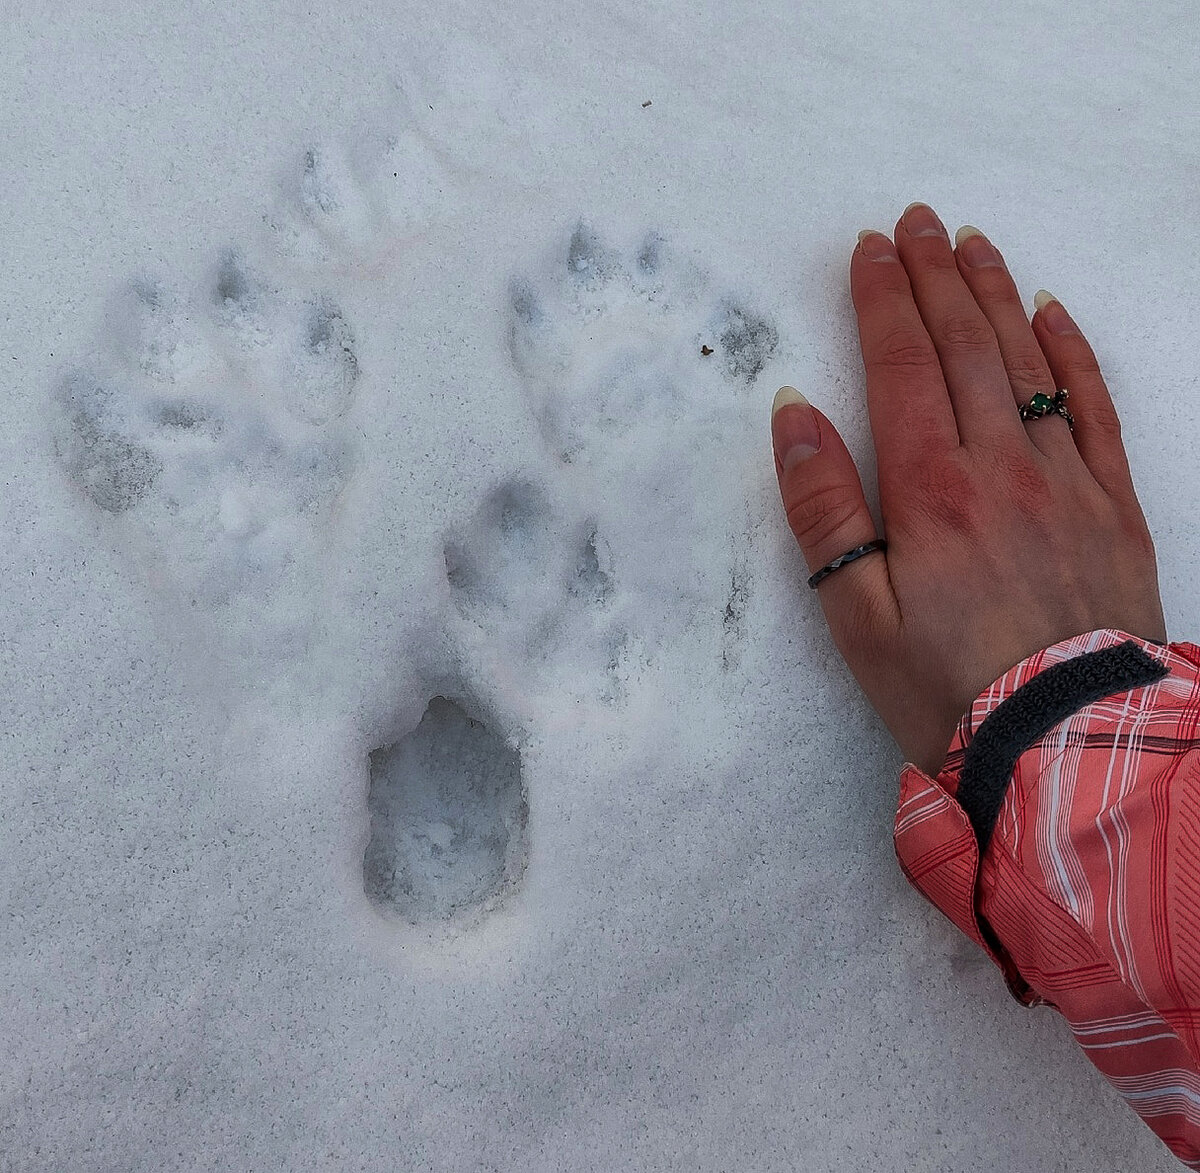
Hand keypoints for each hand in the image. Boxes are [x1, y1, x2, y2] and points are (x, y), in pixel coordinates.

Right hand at [771, 202, 1167, 778]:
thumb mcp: (853, 615)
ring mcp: (1065, 480)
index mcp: (930, 491)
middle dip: (935, 276)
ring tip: (973, 242)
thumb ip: (822, 512)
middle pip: (964, 347)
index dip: (883, 301)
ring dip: (995, 295)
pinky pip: (1094, 408)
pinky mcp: (1113, 504)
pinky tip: (1051, 313)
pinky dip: (1071, 352)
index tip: (869, 250)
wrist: (1063, 744)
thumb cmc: (944, 687)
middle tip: (918, 221)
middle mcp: (1000, 467)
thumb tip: (795, 417)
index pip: (902, 367)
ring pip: (1025, 362)